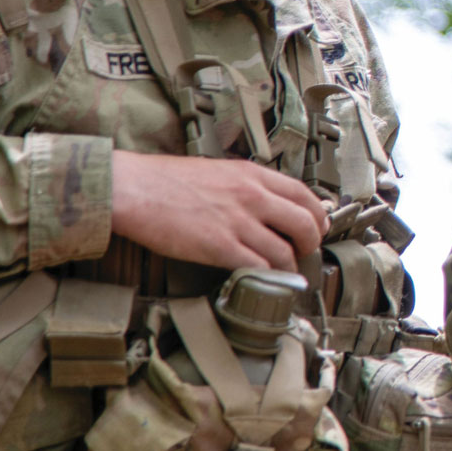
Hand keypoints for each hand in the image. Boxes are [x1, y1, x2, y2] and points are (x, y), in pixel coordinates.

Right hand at [110, 150, 327, 271]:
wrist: (133, 189)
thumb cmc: (167, 180)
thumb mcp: (219, 171)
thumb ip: (246, 185)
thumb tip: (265, 203)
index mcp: (253, 175)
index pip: (305, 195)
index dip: (317, 215)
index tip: (318, 227)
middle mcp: (253, 197)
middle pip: (305, 224)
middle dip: (311, 243)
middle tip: (306, 252)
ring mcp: (238, 223)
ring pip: (284, 251)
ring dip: (290, 267)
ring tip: (286, 273)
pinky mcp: (220, 247)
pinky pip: (258, 267)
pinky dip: (267, 277)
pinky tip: (264, 280)